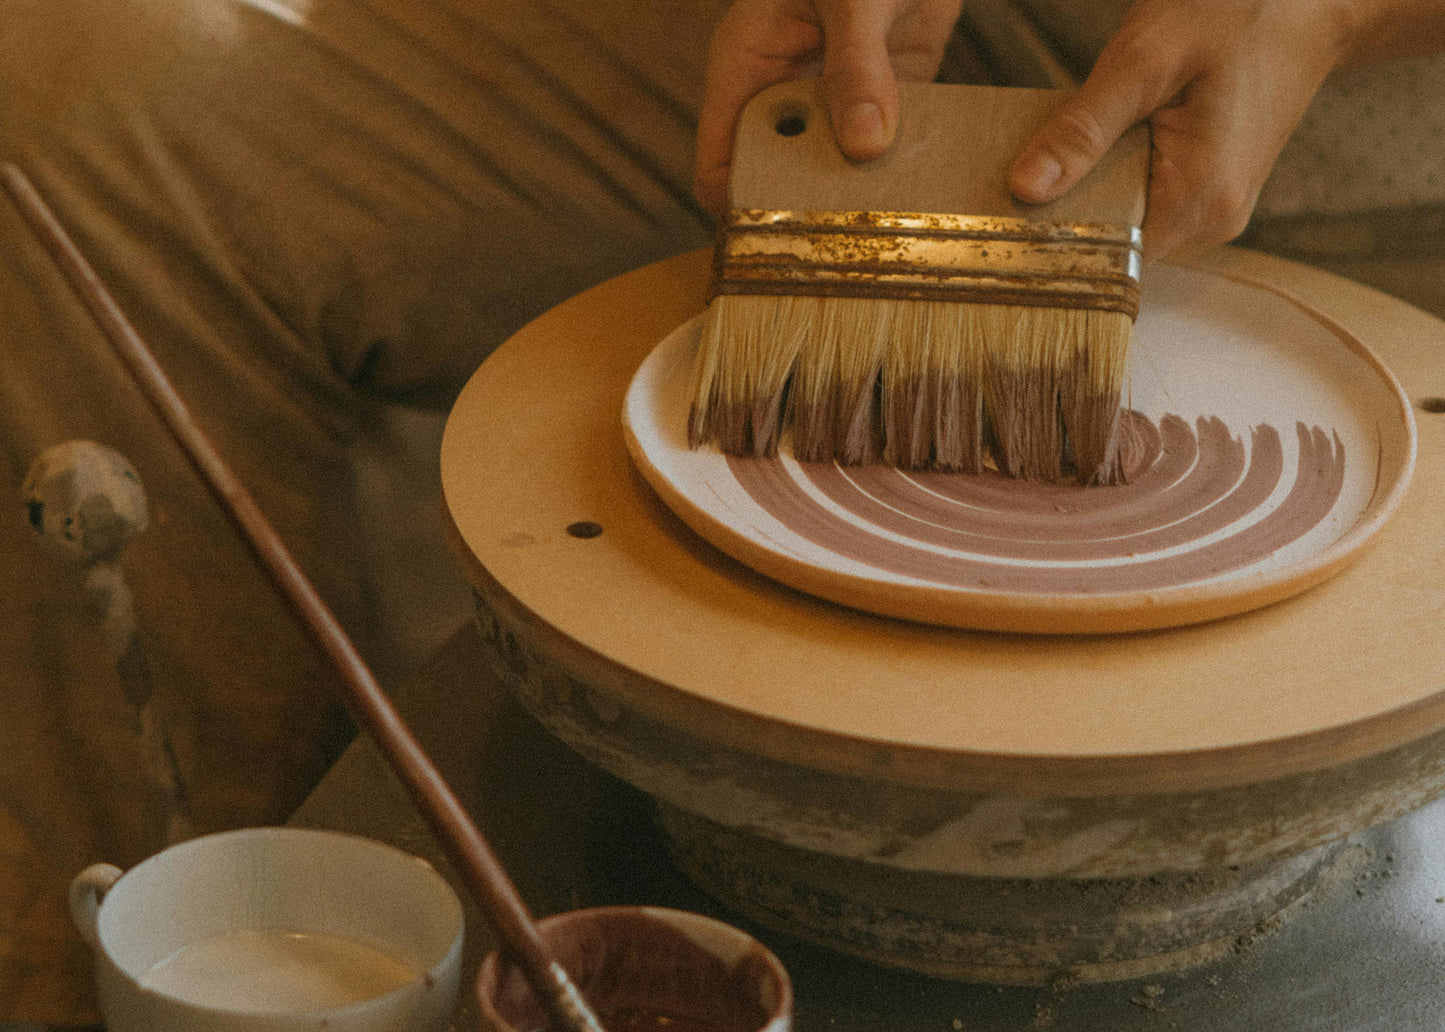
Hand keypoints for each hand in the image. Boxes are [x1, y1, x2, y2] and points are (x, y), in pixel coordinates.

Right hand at [694, 0, 962, 216]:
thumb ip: (857, 68)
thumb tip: (865, 145)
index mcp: (745, 68)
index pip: (717, 166)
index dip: (741, 205)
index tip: (783, 228)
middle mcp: (780, 95)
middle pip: (773, 181)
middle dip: (803, 207)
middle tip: (845, 230)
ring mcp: (828, 106)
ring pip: (827, 178)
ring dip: (855, 196)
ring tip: (886, 216)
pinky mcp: (879, 110)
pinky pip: (881, 159)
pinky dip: (897, 176)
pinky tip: (919, 189)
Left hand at [1007, 0, 1386, 259]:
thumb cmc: (1237, 12)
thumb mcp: (1145, 60)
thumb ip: (1083, 129)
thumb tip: (1025, 189)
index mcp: (1199, 199)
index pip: (1105, 256)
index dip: (1052, 239)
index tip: (1003, 217)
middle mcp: (1211, 220)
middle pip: (1113, 243)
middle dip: (1066, 212)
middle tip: (1020, 173)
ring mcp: (1214, 211)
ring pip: (1126, 223)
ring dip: (1090, 192)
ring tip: (1062, 150)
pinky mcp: (1208, 193)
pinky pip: (1145, 201)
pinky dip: (1115, 179)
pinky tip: (1099, 147)